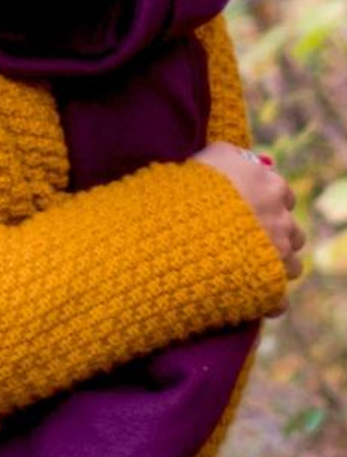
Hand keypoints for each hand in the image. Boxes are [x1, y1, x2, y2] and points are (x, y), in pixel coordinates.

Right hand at [190, 140, 303, 289]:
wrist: (165, 239)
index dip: (264, 203)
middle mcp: (279, 217)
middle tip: (246, 244)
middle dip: (273, 237)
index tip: (245, 211)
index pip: (281, 193)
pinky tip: (250, 302)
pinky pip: (278, 300)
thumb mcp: (198, 162)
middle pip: (291, 230)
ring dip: (273, 268)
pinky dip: (266, 301)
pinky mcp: (268, 286)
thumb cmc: (175, 197)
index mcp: (265, 185)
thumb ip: (221, 156)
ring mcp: (277, 253)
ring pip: (291, 265)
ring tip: (248, 274)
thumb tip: (228, 154)